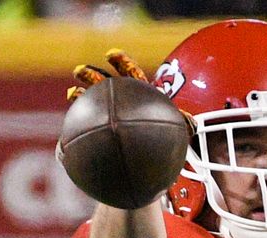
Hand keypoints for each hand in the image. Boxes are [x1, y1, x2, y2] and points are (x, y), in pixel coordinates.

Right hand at [67, 49, 194, 133]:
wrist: (153, 154)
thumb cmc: (166, 137)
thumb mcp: (176, 127)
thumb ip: (183, 123)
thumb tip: (194, 126)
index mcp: (140, 93)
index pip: (131, 74)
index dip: (122, 63)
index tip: (111, 54)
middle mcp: (123, 101)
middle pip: (105, 84)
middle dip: (92, 76)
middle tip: (78, 70)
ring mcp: (112, 114)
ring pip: (94, 102)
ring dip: (82, 96)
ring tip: (71, 93)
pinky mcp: (104, 130)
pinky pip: (89, 127)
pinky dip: (80, 128)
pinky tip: (71, 131)